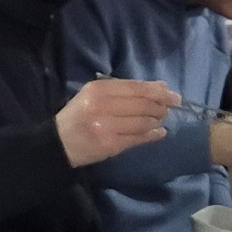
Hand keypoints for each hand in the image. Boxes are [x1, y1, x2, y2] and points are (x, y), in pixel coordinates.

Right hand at [56, 76, 179, 167]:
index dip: (158, 91)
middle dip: (160, 107)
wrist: (58, 143)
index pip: (136, 88)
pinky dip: (152, 135)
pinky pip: (137, 138)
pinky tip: (159, 132)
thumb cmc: (80, 115)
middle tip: (168, 109)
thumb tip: (161, 87)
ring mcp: (107, 126)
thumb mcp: (96, 95)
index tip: (173, 96)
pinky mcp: (111, 144)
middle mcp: (102, 106)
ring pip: (142, 122)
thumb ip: (126, 90)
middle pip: (142, 104)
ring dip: (157, 121)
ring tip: (161, 120)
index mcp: (98, 90)